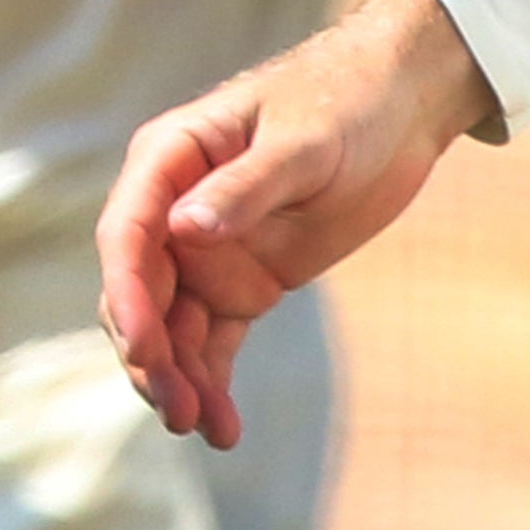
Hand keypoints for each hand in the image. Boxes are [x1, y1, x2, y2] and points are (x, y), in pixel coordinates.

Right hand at [99, 0, 488, 450]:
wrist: (401, 104)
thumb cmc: (346, 101)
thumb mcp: (303, 141)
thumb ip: (245, 185)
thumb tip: (183, 229)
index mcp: (170, 157)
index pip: (127, 234)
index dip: (128, 296)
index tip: (145, 351)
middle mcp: (175, 207)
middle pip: (140, 292)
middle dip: (151, 355)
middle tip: (179, 411)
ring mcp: (208, 250)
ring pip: (173, 327)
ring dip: (180, 378)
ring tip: (210, 429)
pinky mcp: (245, 281)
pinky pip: (214, 340)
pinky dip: (213, 381)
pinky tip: (225, 428)